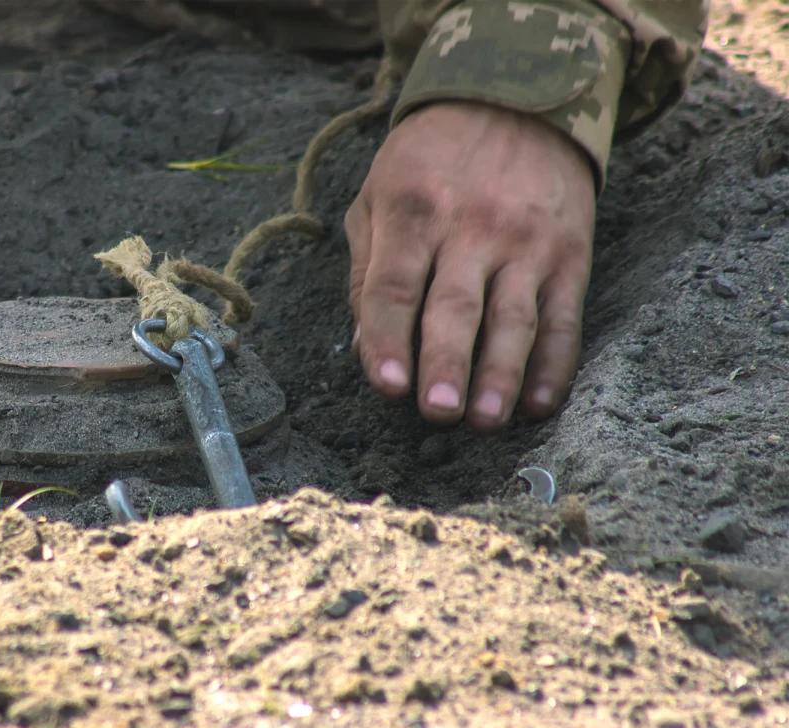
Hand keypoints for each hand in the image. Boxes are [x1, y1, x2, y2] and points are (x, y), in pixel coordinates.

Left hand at [345, 100, 595, 431]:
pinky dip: (555, 364)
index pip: (395, 286)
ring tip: (486, 420)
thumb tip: (364, 351)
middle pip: (456, 307)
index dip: (387, 338)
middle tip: (436, 413)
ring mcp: (527, 242)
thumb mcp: (378, 196)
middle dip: (446, 363)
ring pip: (514, 318)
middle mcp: (472, 227)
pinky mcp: (571, 254)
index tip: (385, 384)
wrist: (517, 99)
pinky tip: (540, 402)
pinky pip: (564, 317)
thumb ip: (367, 273)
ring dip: (501, 374)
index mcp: (413, 211)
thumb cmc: (429, 162)